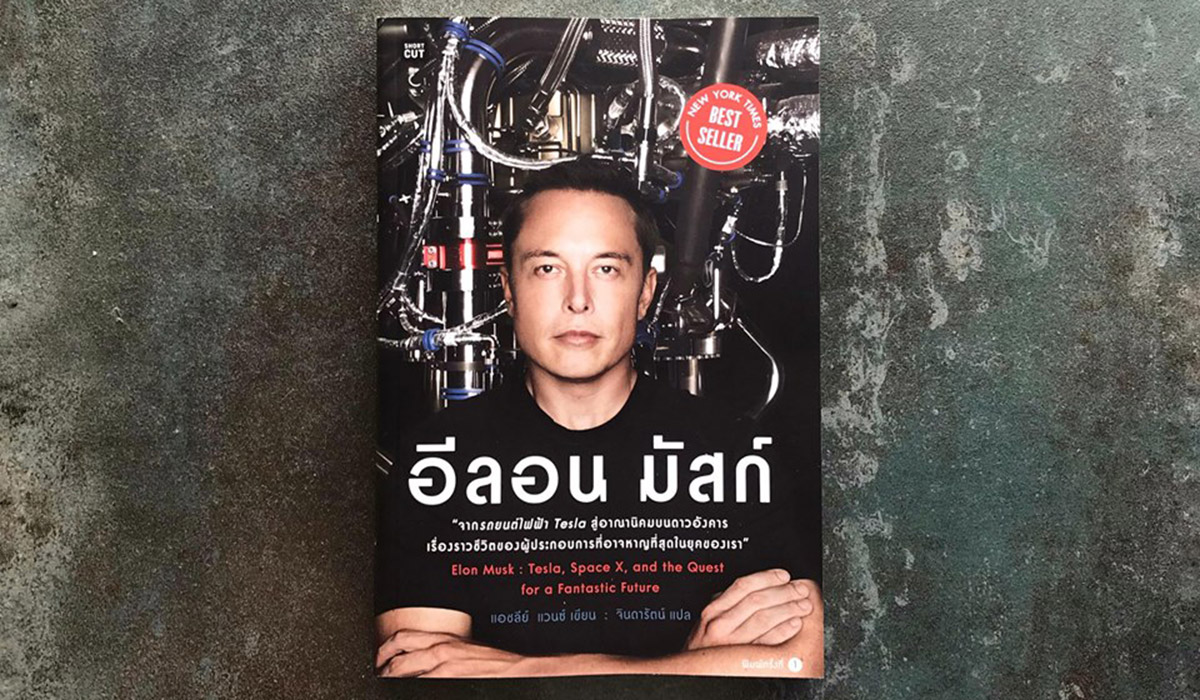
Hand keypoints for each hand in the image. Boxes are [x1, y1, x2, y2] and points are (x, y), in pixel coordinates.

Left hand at [376, 629, 526, 677]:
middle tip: (376, 669)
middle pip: (399, 646)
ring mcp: (442, 663)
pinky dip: (409, 685)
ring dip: (390, 674)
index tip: (381, 655)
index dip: (387, 646)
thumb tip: (426, 657)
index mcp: (444, 637)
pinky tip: (405, 689)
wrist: (512, 669)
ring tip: (386, 680)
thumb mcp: (464, 648)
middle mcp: (440, 646)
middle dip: (382, 659)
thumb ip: (444, 649)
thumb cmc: (492, 661)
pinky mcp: (447, 677)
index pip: (405, 635)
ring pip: (404, 666)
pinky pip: (420, 682)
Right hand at [684, 569, 816, 649]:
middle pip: (757, 601)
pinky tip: (795, 624)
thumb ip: (727, 601)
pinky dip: (784, 631)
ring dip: (788, 609)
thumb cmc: (702, 644)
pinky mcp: (742, 659)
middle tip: (800, 589)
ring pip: (764, 618)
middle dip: (783, 592)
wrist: (692, 672)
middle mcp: (721, 624)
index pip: (743, 586)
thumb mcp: (708, 617)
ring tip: (802, 605)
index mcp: (713, 610)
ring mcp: (732, 642)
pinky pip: (767, 642)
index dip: (767, 577)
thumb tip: (757, 585)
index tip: (784, 576)